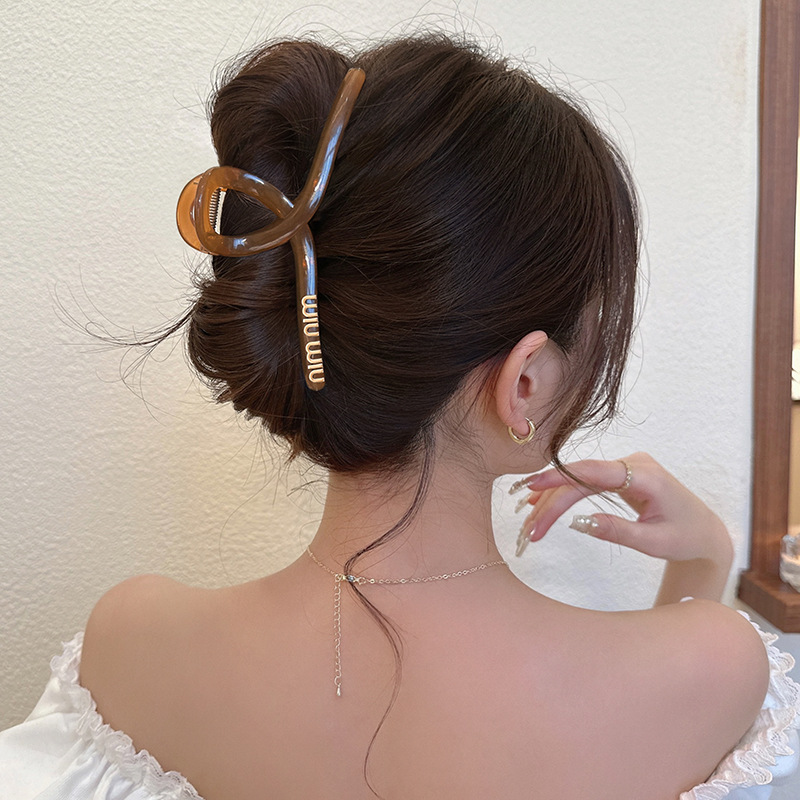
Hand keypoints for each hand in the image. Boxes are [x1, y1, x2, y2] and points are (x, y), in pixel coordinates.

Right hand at [513, 452, 732, 563]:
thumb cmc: (684, 538)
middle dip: (551, 502)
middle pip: (580, 477)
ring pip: (580, 480)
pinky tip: (543, 503)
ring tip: (532, 522)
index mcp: (646, 476)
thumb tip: (577, 523)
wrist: (704, 531)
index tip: (532, 488)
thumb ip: (617, 531)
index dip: (559, 478)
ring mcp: (627, 466)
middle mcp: (634, 463)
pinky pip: (587, 481)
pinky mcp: (622, 474)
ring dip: (554, 500)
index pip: (592, 472)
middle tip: (531, 528)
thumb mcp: (653, 542)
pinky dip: (566, 494)